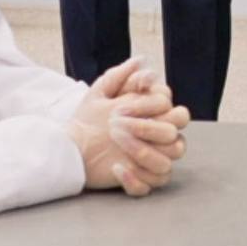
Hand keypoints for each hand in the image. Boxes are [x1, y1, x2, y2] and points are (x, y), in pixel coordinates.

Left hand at [69, 60, 189, 195]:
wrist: (69, 146)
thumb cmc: (87, 119)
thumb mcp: (100, 92)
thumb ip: (120, 75)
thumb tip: (142, 60)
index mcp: (156, 117)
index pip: (176, 112)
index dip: (153, 108)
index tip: (121, 106)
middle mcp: (158, 139)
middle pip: (175, 137)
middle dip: (149, 129)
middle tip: (118, 125)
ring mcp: (150, 161)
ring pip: (167, 163)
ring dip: (144, 153)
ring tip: (117, 144)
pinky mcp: (140, 180)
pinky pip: (152, 185)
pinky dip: (136, 179)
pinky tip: (117, 168)